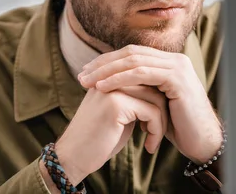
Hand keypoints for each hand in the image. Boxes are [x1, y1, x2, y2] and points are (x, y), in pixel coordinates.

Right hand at [51, 85, 167, 184]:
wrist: (72, 158)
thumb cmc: (99, 139)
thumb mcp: (119, 113)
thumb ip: (135, 98)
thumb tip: (162, 92)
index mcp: (110, 76)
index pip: (147, 78)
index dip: (158, 100)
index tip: (157, 122)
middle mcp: (111, 78)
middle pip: (155, 85)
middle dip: (162, 110)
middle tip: (158, 132)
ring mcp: (113, 89)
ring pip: (156, 98)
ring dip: (161, 123)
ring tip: (153, 139)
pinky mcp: (117, 105)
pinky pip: (152, 112)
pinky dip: (156, 131)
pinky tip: (149, 147)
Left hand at [78, 45, 222, 163]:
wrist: (200, 140)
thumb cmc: (178, 125)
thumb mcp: (156, 101)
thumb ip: (142, 88)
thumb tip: (114, 82)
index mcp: (169, 61)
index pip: (133, 53)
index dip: (108, 60)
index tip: (87, 72)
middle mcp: (175, 59)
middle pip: (132, 53)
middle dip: (104, 63)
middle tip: (82, 75)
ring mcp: (177, 66)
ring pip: (134, 61)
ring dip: (107, 71)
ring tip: (88, 82)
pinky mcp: (177, 78)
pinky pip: (142, 74)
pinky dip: (120, 79)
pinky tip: (104, 87)